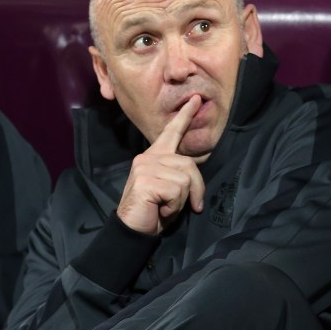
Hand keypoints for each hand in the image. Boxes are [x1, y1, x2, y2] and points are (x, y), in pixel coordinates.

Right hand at [116, 95, 205, 234]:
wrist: (134, 229)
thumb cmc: (155, 211)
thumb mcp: (173, 191)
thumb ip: (182, 177)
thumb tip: (194, 180)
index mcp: (155, 157)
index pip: (171, 133)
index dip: (185, 116)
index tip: (195, 100)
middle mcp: (148, 157)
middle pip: (190, 165)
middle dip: (196, 189)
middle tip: (188, 206)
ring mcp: (145, 167)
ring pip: (185, 180)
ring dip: (182, 200)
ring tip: (165, 206)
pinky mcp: (145, 180)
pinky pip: (177, 191)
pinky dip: (174, 206)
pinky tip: (160, 209)